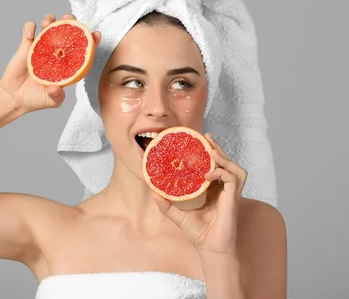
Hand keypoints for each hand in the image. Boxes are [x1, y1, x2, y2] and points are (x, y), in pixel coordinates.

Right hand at [0, 13, 100, 113]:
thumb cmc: (36, 99)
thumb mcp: (52, 101)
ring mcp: (42, 46)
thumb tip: (55, 88)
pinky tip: (31, 35)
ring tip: (48, 24)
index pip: (82, 48)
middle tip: (69, 21)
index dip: (90, 40)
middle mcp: (56, 51)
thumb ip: (56, 96)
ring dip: (50, 19)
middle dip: (71, 21)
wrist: (15, 97)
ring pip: (49, 24)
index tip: (96, 34)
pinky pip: (29, 29)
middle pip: (67, 29)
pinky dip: (30, 27)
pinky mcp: (26, 45)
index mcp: (67, 63)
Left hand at [151, 133, 247, 257]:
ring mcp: (231, 195)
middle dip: (218, 149)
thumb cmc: (198, 234)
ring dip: (224, 158)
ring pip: (236, 169)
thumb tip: (153, 192)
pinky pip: (234, 179)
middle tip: (206, 137)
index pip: (215, 167)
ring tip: (211, 152)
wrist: (210, 250)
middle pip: (226, 163)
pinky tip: (208, 174)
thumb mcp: (178, 216)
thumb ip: (167, 205)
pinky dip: (222, 172)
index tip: (198, 143)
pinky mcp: (234, 200)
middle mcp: (224, 191)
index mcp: (214, 191)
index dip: (209, 154)